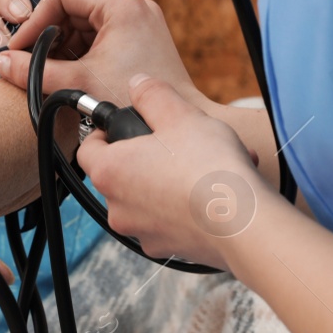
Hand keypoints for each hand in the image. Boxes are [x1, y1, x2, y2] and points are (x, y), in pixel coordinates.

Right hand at [0, 0, 205, 111]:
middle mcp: (131, 6)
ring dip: (62, 46)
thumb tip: (2, 63)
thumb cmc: (137, 103)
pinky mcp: (138, 39)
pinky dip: (78, 53)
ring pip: (82, 23)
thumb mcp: (78, 82)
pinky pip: (97, 36)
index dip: (35, 20)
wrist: (173, 132)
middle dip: (48, 35)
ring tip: (49, 71)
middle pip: (71, 7)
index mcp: (120, 4)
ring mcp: (137, 22)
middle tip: (30, 60)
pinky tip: (68, 75)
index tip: (21, 46)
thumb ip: (34, 71)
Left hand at [75, 74, 275, 269]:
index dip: (105, 132)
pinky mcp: (169, 248)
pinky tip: (219, 189)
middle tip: (180, 141)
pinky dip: (188, 204)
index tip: (127, 125)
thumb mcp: (179, 114)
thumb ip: (152, 95)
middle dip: (150, 154)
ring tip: (212, 162)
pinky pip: (172, 219)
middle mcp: (118, 208)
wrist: (243, 225)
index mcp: (110, 172)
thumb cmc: (208, 168)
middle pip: (123, 173)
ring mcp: (143, 232)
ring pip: (151, 196)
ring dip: (175, 177)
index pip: (88, 148)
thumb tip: (137, 84)